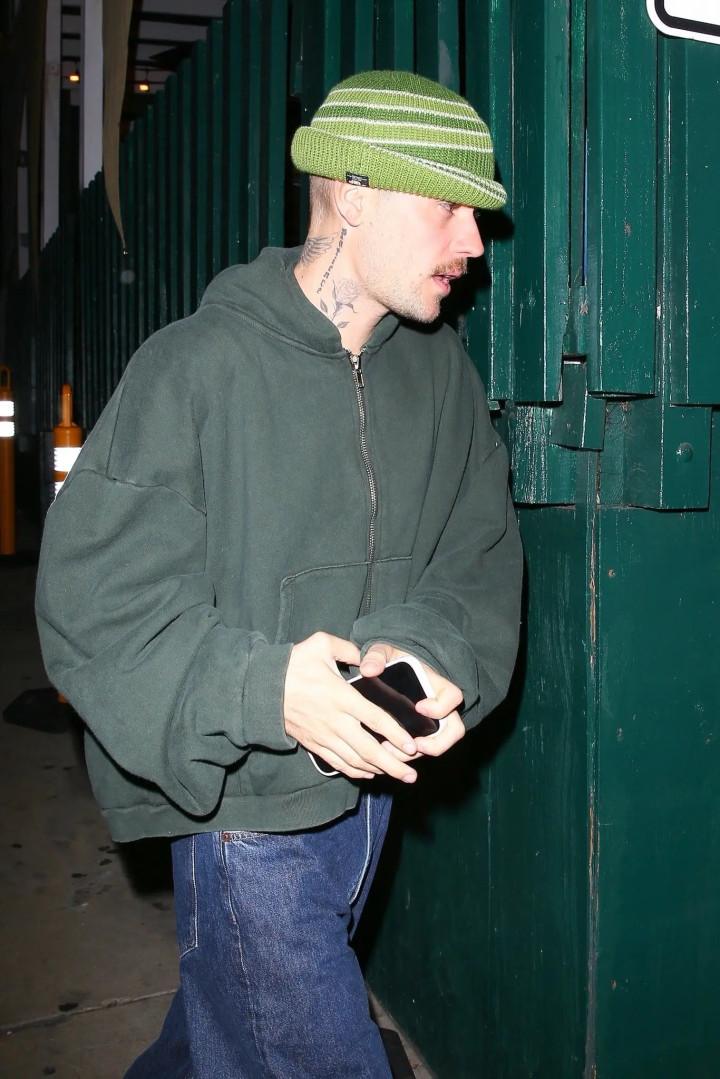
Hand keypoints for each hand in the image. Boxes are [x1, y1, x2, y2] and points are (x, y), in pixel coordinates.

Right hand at [283, 633, 419, 782]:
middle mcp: (335, 721)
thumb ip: (348, 649)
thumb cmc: (292, 664)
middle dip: (393, 765)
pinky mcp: (314, 744)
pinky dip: (356, 772)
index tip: (412, 746)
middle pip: (369, 749)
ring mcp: (324, 736)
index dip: (395, 735)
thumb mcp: (321, 644)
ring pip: (356, 761)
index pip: (375, 720)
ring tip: (398, 777)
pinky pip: (339, 763)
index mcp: (341, 697)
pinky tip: (370, 773)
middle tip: (412, 776)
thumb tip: (365, 657)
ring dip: (379, 771)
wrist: (261, 688)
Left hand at [359, 643, 465, 759]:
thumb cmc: (391, 660)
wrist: (390, 670)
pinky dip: (407, 755)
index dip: (440, 706)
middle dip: (436, 744)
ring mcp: (433, 722)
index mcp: (435, 684)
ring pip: (439, 745)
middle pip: (455, 730)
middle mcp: (440, 706)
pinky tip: (385, 753)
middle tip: (413, 746)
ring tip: (391, 752)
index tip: (419, 708)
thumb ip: (376, 656)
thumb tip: (368, 669)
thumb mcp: (383, 652)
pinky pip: (422, 750)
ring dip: (418, 754)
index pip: (453, 696)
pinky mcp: (421, 733)